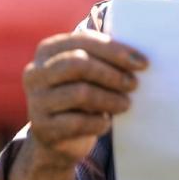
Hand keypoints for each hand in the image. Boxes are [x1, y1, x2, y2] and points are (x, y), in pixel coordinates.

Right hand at [21, 29, 147, 164]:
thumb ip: (103, 57)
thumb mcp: (88, 73)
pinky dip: (99, 122)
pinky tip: (106, 123)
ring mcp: (36, 101)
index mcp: (48, 50)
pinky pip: (78, 122)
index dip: (115, 50)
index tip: (142, 63)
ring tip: (125, 104)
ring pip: (80, 93)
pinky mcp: (42, 128)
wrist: (59, 139)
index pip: (83, 40)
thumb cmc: (81, 95)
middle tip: (134, 84)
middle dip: (112, 74)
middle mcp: (36, 72)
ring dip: (110, 99)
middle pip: (79, 63)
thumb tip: (137, 56)